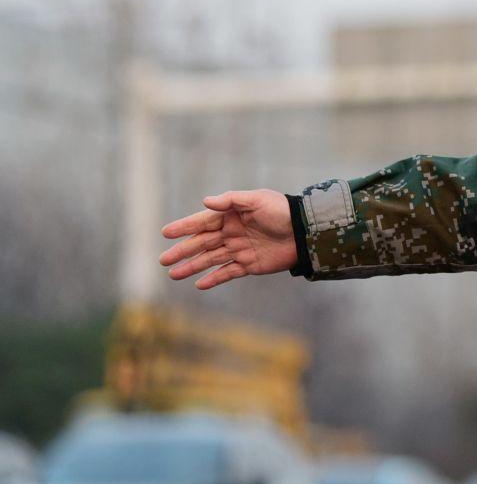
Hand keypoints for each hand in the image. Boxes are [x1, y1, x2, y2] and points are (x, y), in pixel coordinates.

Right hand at [158, 190, 297, 289]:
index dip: (184, 227)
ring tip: (174, 274)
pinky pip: (228, 272)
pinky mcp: (250, 264)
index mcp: (231, 216)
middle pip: (202, 243)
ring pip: (211, 259)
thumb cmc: (282, 211)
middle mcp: (232, 233)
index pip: (203, 222)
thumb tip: (205, 201)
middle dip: (183, 251)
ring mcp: (239, 249)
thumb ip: (231, 200)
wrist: (306, 231)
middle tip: (164, 260)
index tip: (166, 233)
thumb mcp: (258, 200)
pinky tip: (199, 284)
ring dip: (192, 267)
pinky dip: (214, 278)